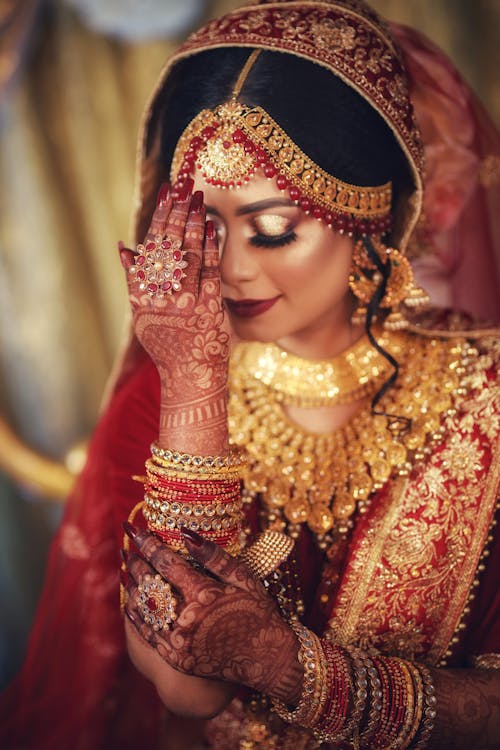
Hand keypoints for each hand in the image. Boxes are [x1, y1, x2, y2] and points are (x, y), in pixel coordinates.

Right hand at [119, 181, 229, 453]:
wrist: (191, 378)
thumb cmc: (168, 346)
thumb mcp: (142, 317)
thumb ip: (134, 282)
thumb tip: (126, 246)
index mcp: (143, 297)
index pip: (151, 249)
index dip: (158, 219)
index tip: (165, 194)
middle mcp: (163, 298)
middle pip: (170, 245)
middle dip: (177, 211)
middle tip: (184, 184)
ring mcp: (187, 303)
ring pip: (190, 253)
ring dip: (194, 221)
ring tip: (197, 196)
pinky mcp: (210, 308)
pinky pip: (211, 271)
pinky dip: (211, 246)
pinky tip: (213, 225)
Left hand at [123, 525, 302, 704]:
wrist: (267, 660)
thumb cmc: (259, 613)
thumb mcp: (245, 578)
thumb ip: (215, 557)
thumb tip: (186, 533)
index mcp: (204, 594)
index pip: (166, 563)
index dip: (147, 544)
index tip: (133, 529)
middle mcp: (188, 618)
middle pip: (151, 585)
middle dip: (136, 563)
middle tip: (127, 547)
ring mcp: (180, 641)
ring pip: (145, 609)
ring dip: (133, 586)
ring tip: (126, 569)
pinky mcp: (177, 658)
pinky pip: (148, 634)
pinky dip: (136, 616)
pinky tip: (131, 602)